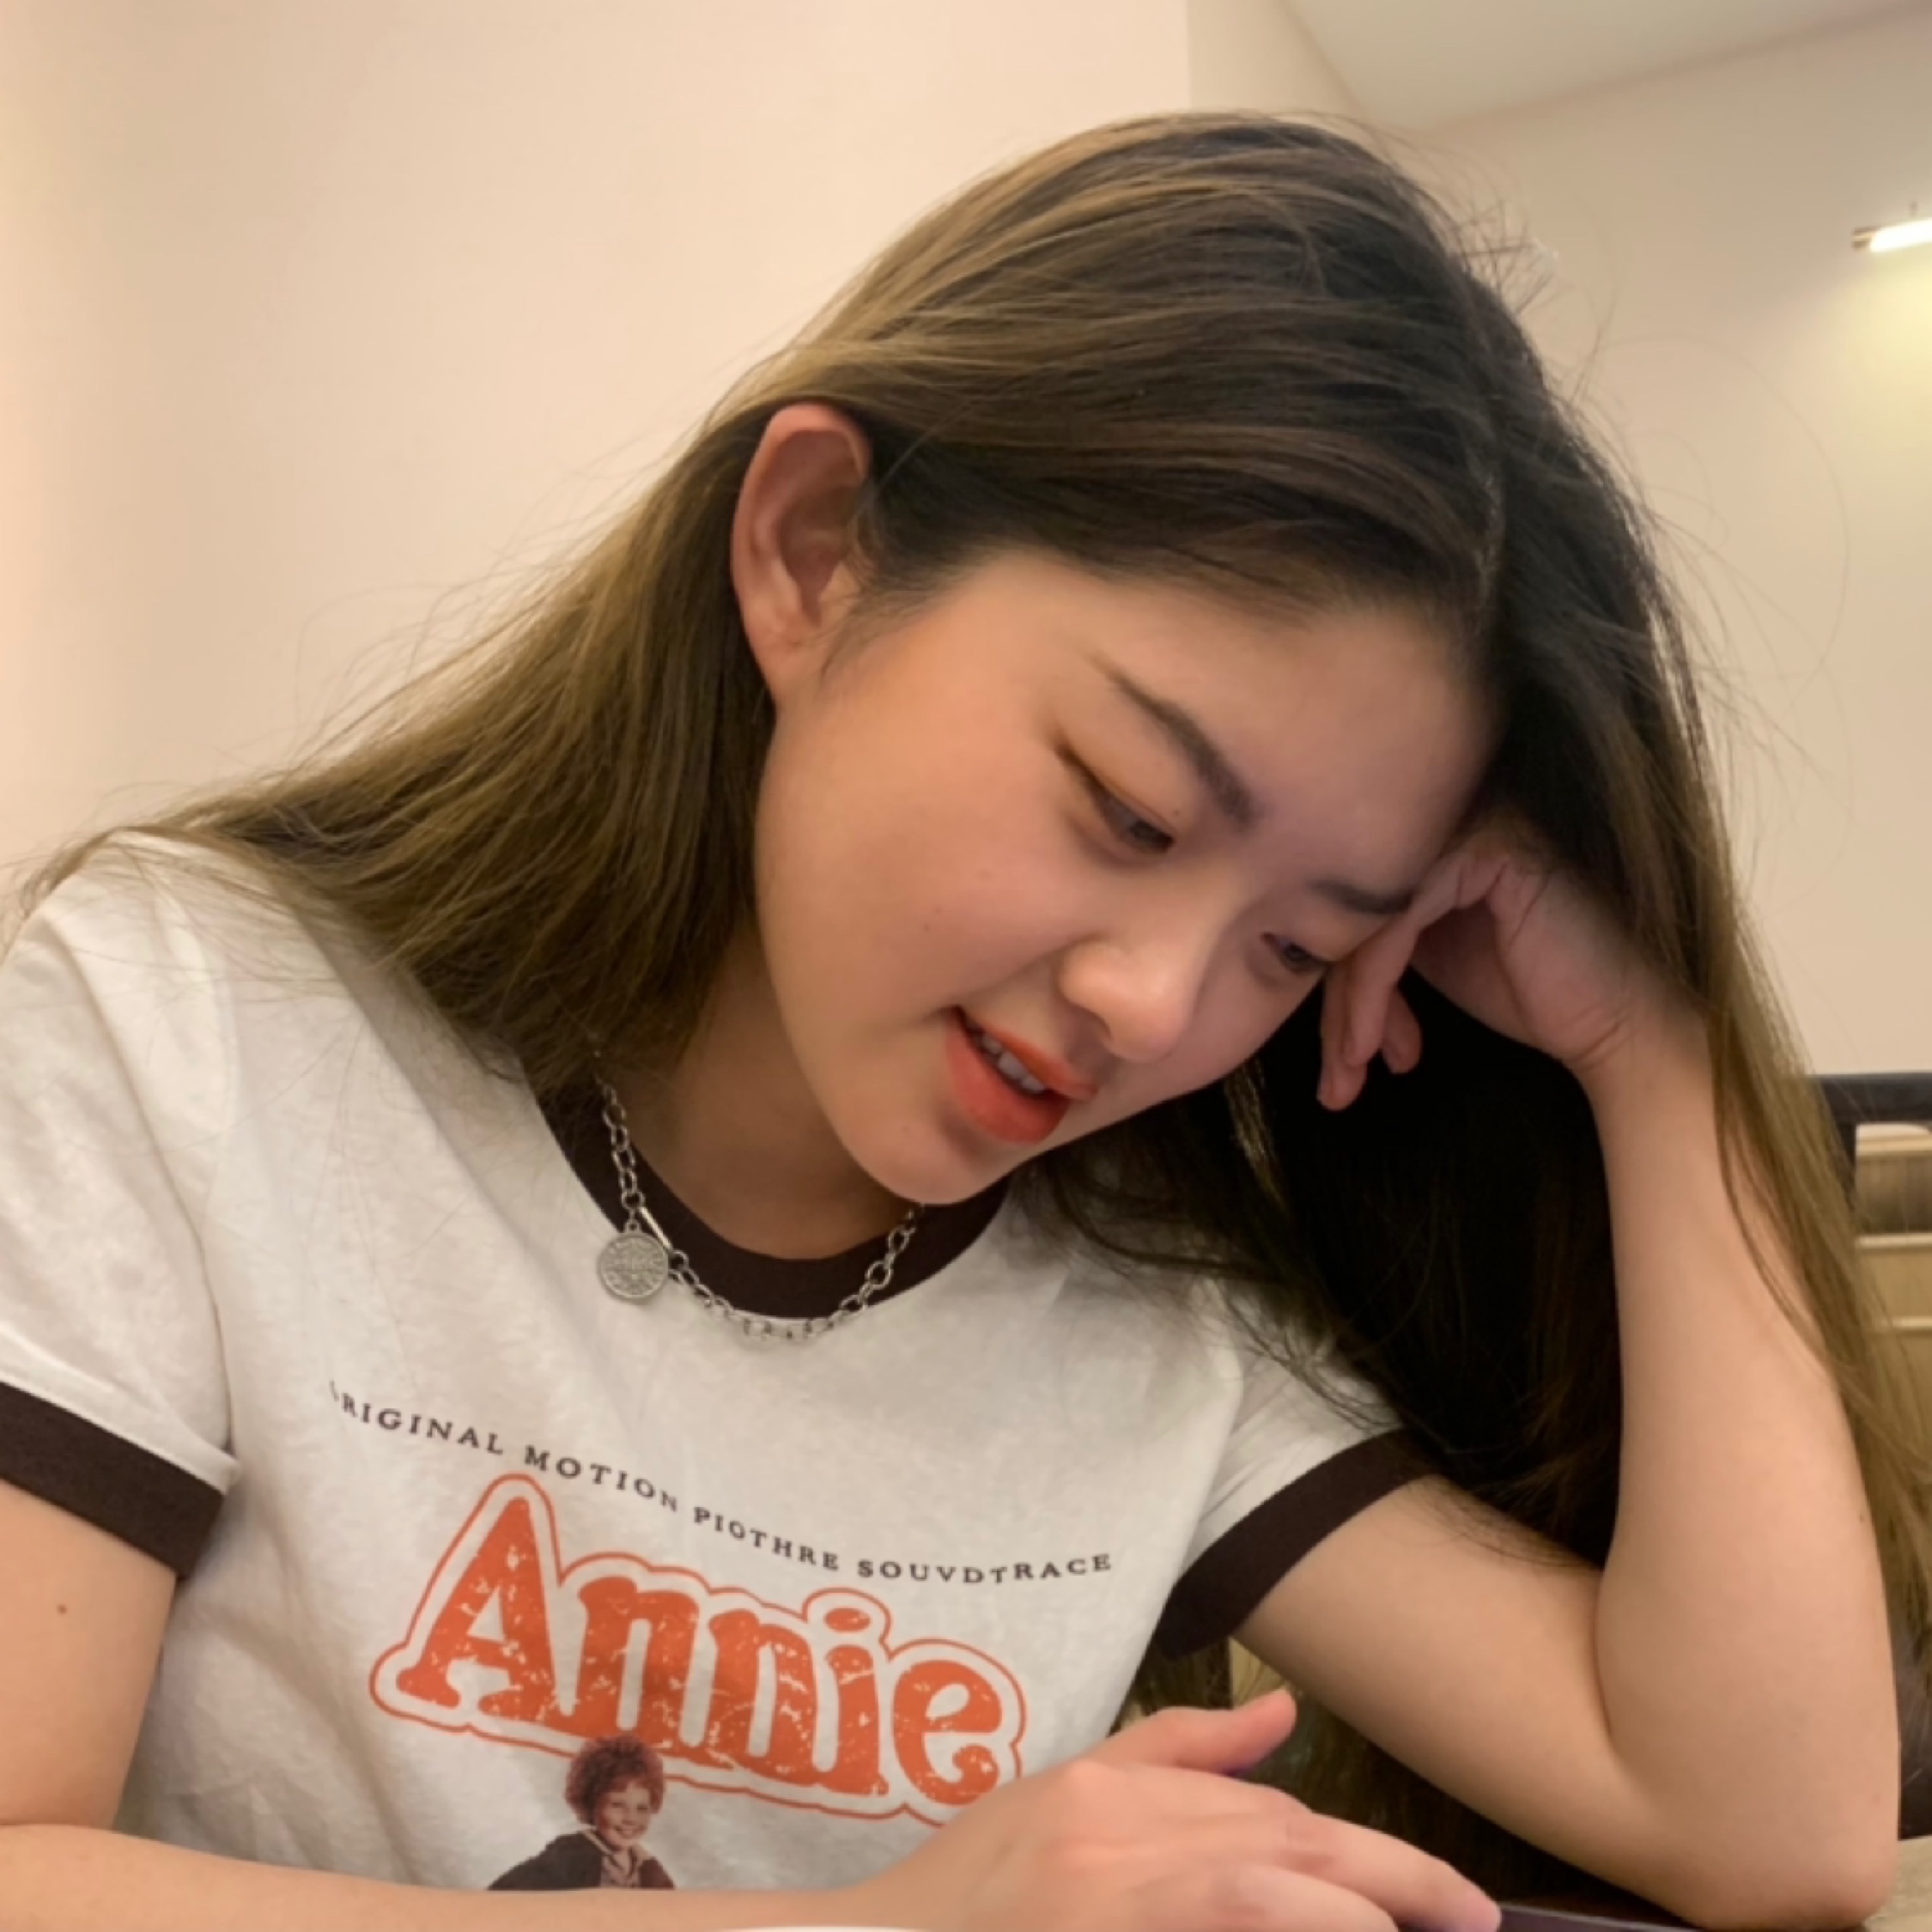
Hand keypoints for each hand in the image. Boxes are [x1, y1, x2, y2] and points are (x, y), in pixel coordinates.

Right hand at [835, 1692, 1499, 1931]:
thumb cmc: (963, 1901)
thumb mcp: (1056, 1801)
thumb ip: (1171, 1753)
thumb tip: (1282, 1718)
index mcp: (1107, 1795)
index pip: (1263, 1809)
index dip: (1353, 1850)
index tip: (1417, 1892)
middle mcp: (1114, 1834)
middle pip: (1282, 1842)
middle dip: (1392, 1878)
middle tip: (1471, 1914)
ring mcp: (1111, 1892)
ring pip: (1269, 1877)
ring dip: (1364, 1903)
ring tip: (1439, 1926)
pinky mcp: (1107, 1927)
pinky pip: (1228, 1919)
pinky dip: (1295, 1921)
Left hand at [1317, 829, 1687, 1110]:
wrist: (1621, 1024)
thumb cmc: (1534, 995)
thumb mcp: (1429, 962)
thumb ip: (1370, 940)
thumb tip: (1278, 956)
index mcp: (1427, 834)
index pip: (1345, 902)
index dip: (1332, 987)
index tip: (1337, 1063)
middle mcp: (1444, 813)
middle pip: (1346, 906)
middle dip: (1336, 1006)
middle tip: (1335, 1082)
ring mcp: (1468, 822)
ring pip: (1362, 917)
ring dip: (1349, 1011)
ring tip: (1348, 1077)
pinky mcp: (1485, 848)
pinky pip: (1393, 922)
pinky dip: (1373, 993)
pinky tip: (1374, 1048)